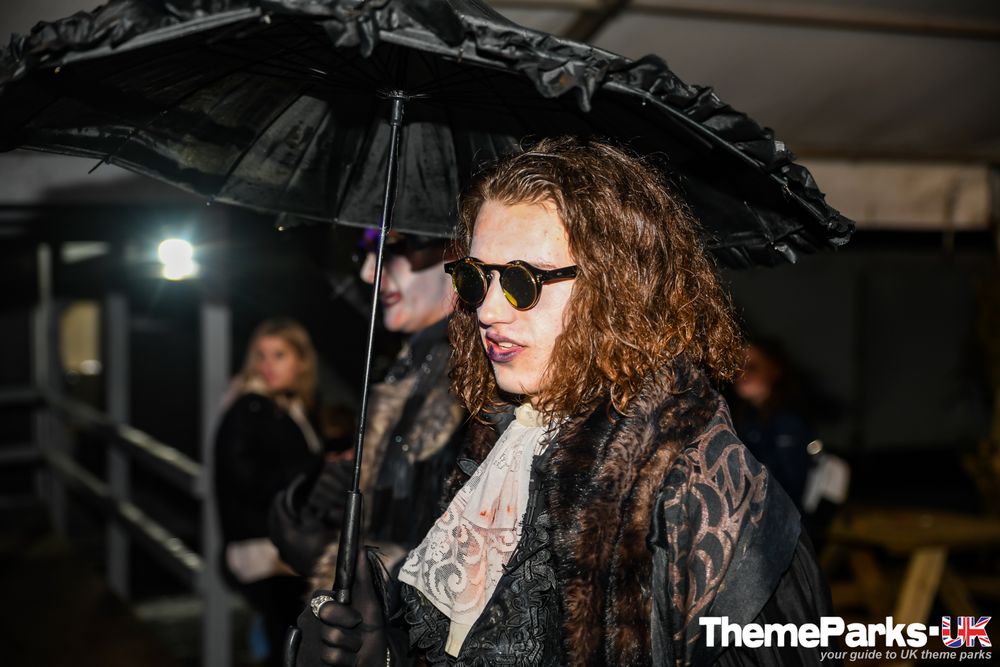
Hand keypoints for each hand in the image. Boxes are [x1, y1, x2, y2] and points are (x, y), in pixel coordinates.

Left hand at [269, 460, 352, 575]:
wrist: (333, 572)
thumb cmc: (329, 546)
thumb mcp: (319, 524)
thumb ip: (307, 515)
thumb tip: (303, 510)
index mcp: (287, 532)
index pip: (278, 508)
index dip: (283, 495)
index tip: (286, 488)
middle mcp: (281, 543)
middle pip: (273, 519)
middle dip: (278, 506)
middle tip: (284, 496)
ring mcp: (283, 553)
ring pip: (275, 531)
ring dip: (281, 519)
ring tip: (291, 511)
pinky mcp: (289, 560)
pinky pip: (281, 541)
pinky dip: (285, 531)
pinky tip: (295, 527)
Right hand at [294, 551, 388, 666]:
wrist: (375, 660)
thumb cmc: (371, 631)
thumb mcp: (370, 603)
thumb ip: (362, 577)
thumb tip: (361, 548)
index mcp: (325, 605)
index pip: (320, 597)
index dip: (339, 609)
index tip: (355, 617)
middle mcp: (314, 621)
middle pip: (324, 616)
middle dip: (348, 625)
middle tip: (356, 631)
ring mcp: (311, 641)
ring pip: (329, 637)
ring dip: (351, 645)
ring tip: (354, 648)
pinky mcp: (310, 660)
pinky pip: (329, 656)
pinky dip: (345, 660)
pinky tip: (348, 661)